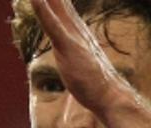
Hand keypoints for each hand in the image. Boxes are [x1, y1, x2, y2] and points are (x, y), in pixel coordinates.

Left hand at [29, 0, 129, 114]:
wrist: (108, 94)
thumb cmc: (92, 78)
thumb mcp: (76, 56)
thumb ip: (68, 43)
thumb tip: (65, 41)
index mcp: (73, 24)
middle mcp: (72, 23)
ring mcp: (71, 34)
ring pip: (52, 3)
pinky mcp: (67, 47)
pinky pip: (52, 24)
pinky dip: (42, 9)